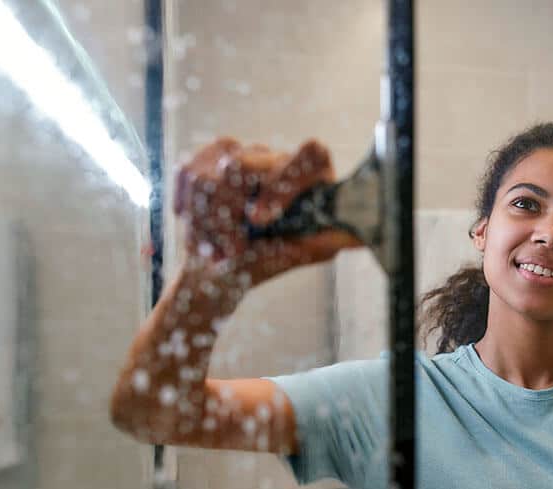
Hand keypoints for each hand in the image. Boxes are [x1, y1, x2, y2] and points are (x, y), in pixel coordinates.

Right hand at [173, 138, 362, 280]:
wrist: (220, 272)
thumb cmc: (268, 261)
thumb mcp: (304, 252)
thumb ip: (331, 240)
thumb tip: (363, 236)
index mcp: (311, 172)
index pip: (309, 154)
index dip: (280, 184)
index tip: (258, 219)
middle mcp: (277, 156)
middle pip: (242, 165)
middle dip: (229, 216)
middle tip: (234, 248)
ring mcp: (240, 151)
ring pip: (209, 176)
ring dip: (208, 221)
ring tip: (220, 243)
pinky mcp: (206, 156)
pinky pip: (188, 175)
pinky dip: (189, 211)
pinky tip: (202, 228)